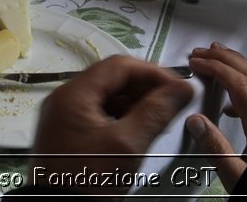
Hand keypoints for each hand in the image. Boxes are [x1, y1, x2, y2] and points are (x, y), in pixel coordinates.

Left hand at [30, 55, 194, 190]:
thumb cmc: (89, 179)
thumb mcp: (126, 145)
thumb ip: (155, 112)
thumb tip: (181, 88)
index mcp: (73, 94)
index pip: (118, 67)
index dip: (152, 72)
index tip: (179, 86)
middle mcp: (65, 99)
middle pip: (111, 80)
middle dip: (145, 88)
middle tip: (174, 102)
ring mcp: (64, 117)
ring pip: (107, 98)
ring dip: (135, 103)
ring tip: (161, 116)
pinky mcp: (69, 134)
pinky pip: (99, 114)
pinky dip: (122, 117)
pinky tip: (140, 129)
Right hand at [183, 43, 246, 190]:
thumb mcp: (237, 176)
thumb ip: (216, 148)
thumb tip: (196, 122)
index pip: (240, 85)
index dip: (217, 69)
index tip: (198, 62)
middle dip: (226, 59)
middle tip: (205, 51)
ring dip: (238, 66)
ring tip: (219, 58)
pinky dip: (246, 85)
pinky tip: (231, 99)